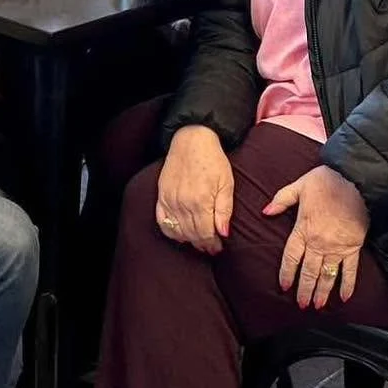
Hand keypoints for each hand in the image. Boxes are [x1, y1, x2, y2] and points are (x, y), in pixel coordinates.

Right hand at [155, 125, 233, 254]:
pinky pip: (162, 222)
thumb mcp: (226, 183)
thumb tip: (223, 233)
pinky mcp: (161, 195)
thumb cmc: (213, 160)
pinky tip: (180, 233)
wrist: (192, 139)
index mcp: (201, 201)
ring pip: (178, 231)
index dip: (213, 244)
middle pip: (192, 235)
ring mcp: (170, 200)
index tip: (219, 247)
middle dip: (203, 244)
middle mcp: (183, 203)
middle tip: (211, 248)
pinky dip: (171, 231)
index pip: (206, 234)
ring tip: (198, 241)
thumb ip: (224, 210)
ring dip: (189, 240)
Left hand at [263, 166, 368, 308]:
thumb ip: (281, 199)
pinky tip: (344, 297)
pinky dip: (347, 285)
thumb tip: (265, 211)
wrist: (355, 181)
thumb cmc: (327, 181)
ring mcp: (337, 247)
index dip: (287, 272)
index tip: (284, 286)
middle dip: (304, 289)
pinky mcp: (353, 247)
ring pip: (327, 275)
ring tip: (317, 306)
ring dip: (322, 292)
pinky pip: (350, 270)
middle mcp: (319, 242)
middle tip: (301, 304)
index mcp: (303, 229)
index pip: (291, 256)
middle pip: (309, 271)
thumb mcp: (299, 186)